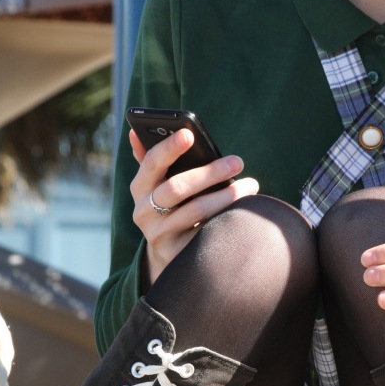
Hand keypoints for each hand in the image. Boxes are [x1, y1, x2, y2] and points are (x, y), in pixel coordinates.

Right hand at [129, 127, 258, 285]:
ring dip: (227, 196)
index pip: (151, 163)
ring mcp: (160, 235)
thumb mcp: (156, 185)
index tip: (189, 134)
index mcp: (139, 188)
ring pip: (196, 211)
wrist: (168, 252)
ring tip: (250, 185)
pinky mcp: (179, 253)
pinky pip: (207, 233)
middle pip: (176, 188)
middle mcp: (144, 212)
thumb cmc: (169, 206)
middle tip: (237, 162)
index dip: (168, 148)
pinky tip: (244, 211)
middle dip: (209, 172)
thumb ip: (150, 159)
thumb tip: (134, 132)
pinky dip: (227, 218)